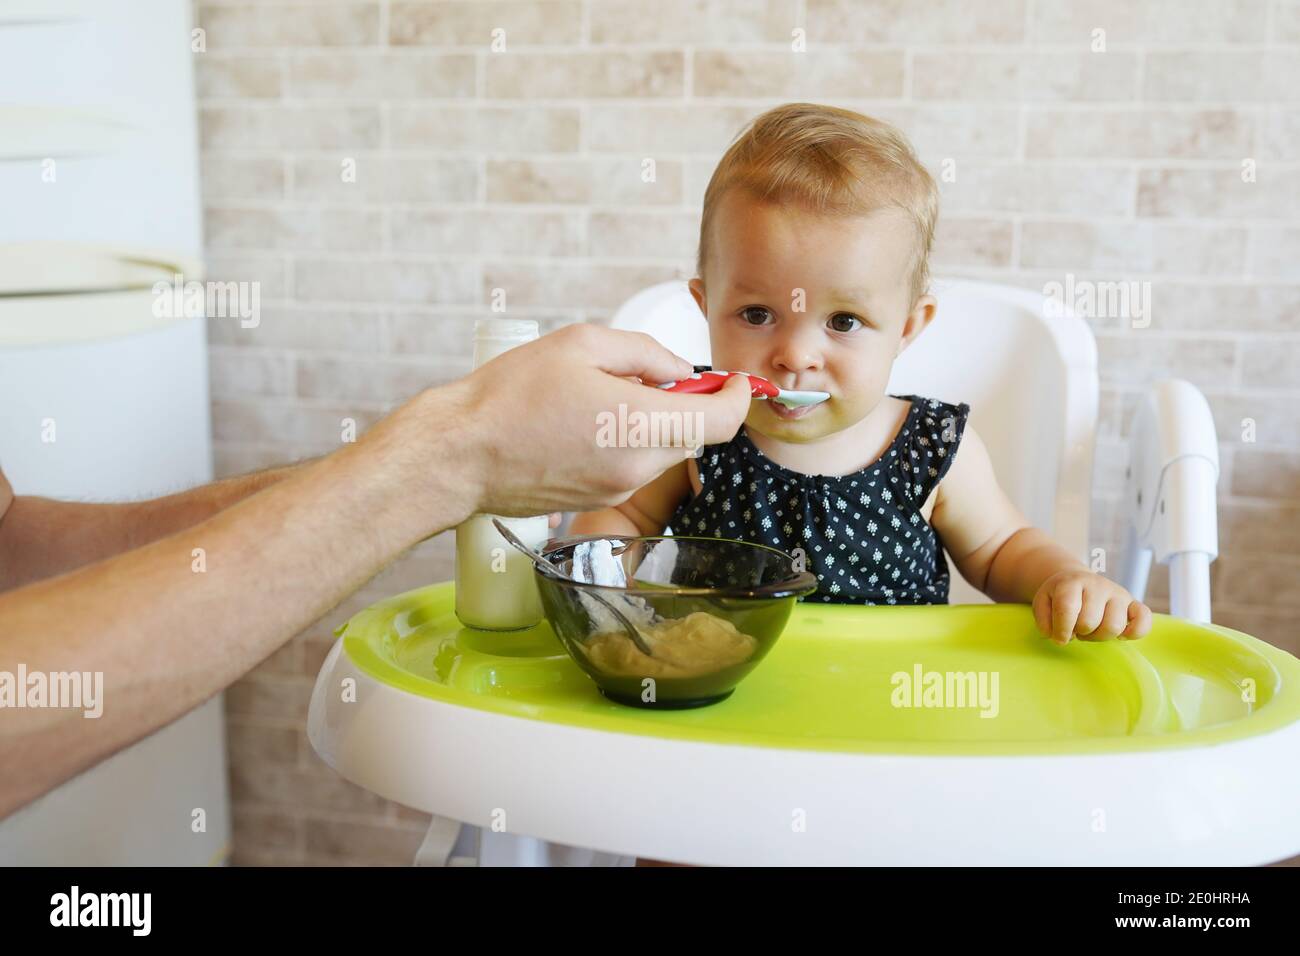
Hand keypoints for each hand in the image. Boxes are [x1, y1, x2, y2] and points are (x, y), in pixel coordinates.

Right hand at [416, 324, 752, 518]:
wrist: (460, 455)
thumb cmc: (510, 396)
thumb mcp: (582, 343)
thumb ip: (645, 352)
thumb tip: (678, 369)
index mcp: (642, 425)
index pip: (722, 421)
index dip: (738, 398)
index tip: (735, 379)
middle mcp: (638, 467)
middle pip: (693, 434)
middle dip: (686, 402)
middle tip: (647, 373)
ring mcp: (618, 489)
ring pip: (662, 450)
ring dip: (652, 422)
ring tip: (600, 395)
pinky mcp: (598, 499)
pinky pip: (633, 466)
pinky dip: (627, 441)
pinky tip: (584, 423)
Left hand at [1031, 569, 1151, 645]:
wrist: (1077, 580)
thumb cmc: (1059, 596)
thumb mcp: (1042, 603)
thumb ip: (1043, 620)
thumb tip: (1058, 637)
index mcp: (1071, 582)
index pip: (1067, 609)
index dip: (1061, 629)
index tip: (1059, 637)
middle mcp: (1097, 584)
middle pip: (1090, 621)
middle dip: (1079, 632)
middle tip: (1076, 629)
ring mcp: (1118, 593)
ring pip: (1113, 626)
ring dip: (1098, 637)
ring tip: (1091, 630)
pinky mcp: (1133, 603)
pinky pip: (1144, 619)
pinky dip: (1135, 632)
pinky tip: (1120, 636)